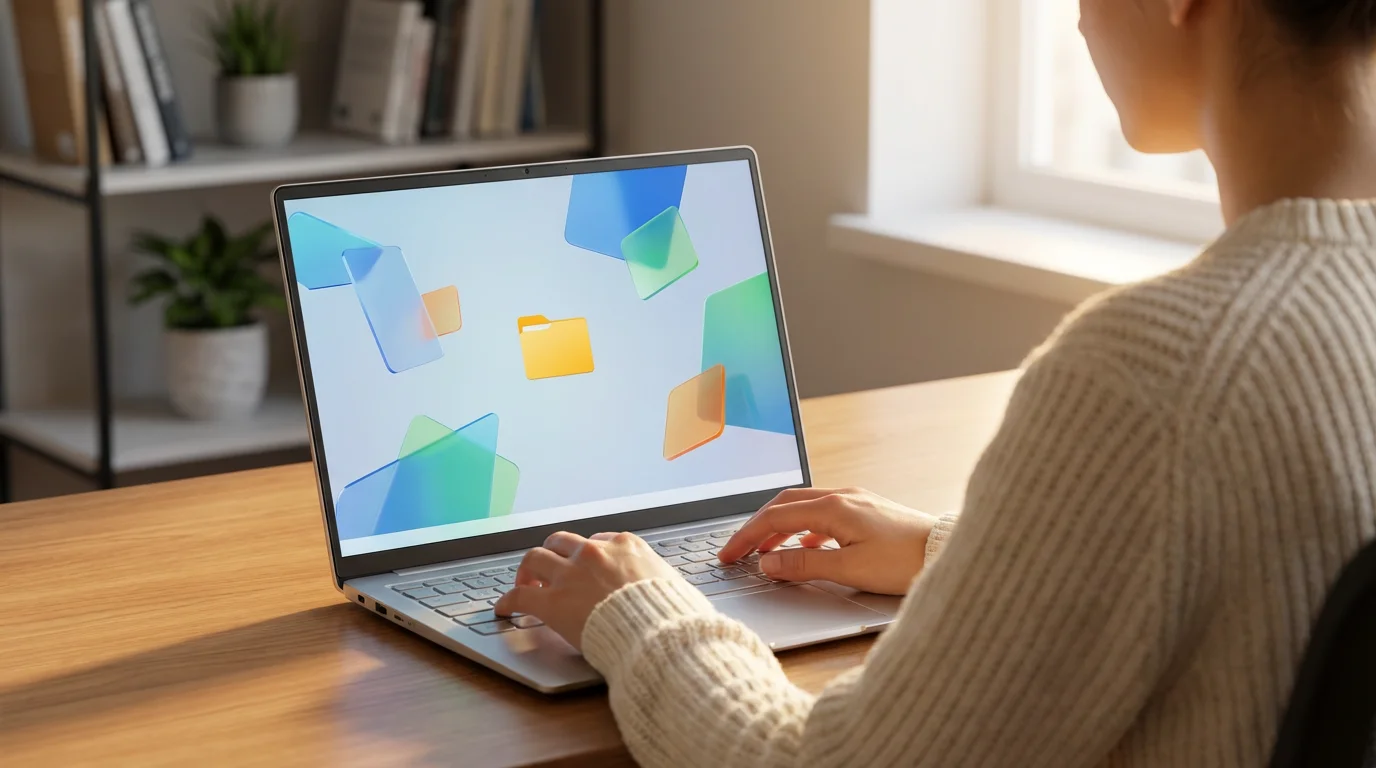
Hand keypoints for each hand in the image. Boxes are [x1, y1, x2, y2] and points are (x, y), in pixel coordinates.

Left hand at [493, 530, 680, 649]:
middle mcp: (594, 552)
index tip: (584, 567)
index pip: (598, 541)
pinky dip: (508, 599)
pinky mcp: (552, 600)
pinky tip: (503, 608)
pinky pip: (520, 594)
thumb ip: (665, 584)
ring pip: (535, 558)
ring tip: (524, 582)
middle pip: (562, 542)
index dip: (587, 556)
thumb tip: (677, 595)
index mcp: (626, 546)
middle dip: (553, 554)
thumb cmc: (673, 616)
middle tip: (548, 570)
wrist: (658, 633)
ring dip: (528, 569)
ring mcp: (570, 574)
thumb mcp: (677, 587)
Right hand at [718, 487, 937, 594]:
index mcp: (834, 507)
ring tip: (763, 551)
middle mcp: (842, 496)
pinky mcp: (867, 510)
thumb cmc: (904, 561)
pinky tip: (803, 547)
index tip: (729, 556)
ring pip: (804, 507)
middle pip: (785, 504)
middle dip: (757, 527)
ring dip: (779, 527)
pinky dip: (803, 529)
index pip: (775, 518)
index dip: (747, 537)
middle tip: (737, 550)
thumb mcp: (849, 568)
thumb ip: (804, 565)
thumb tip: (767, 564)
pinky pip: (823, 514)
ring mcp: (856, 500)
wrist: (947, 552)